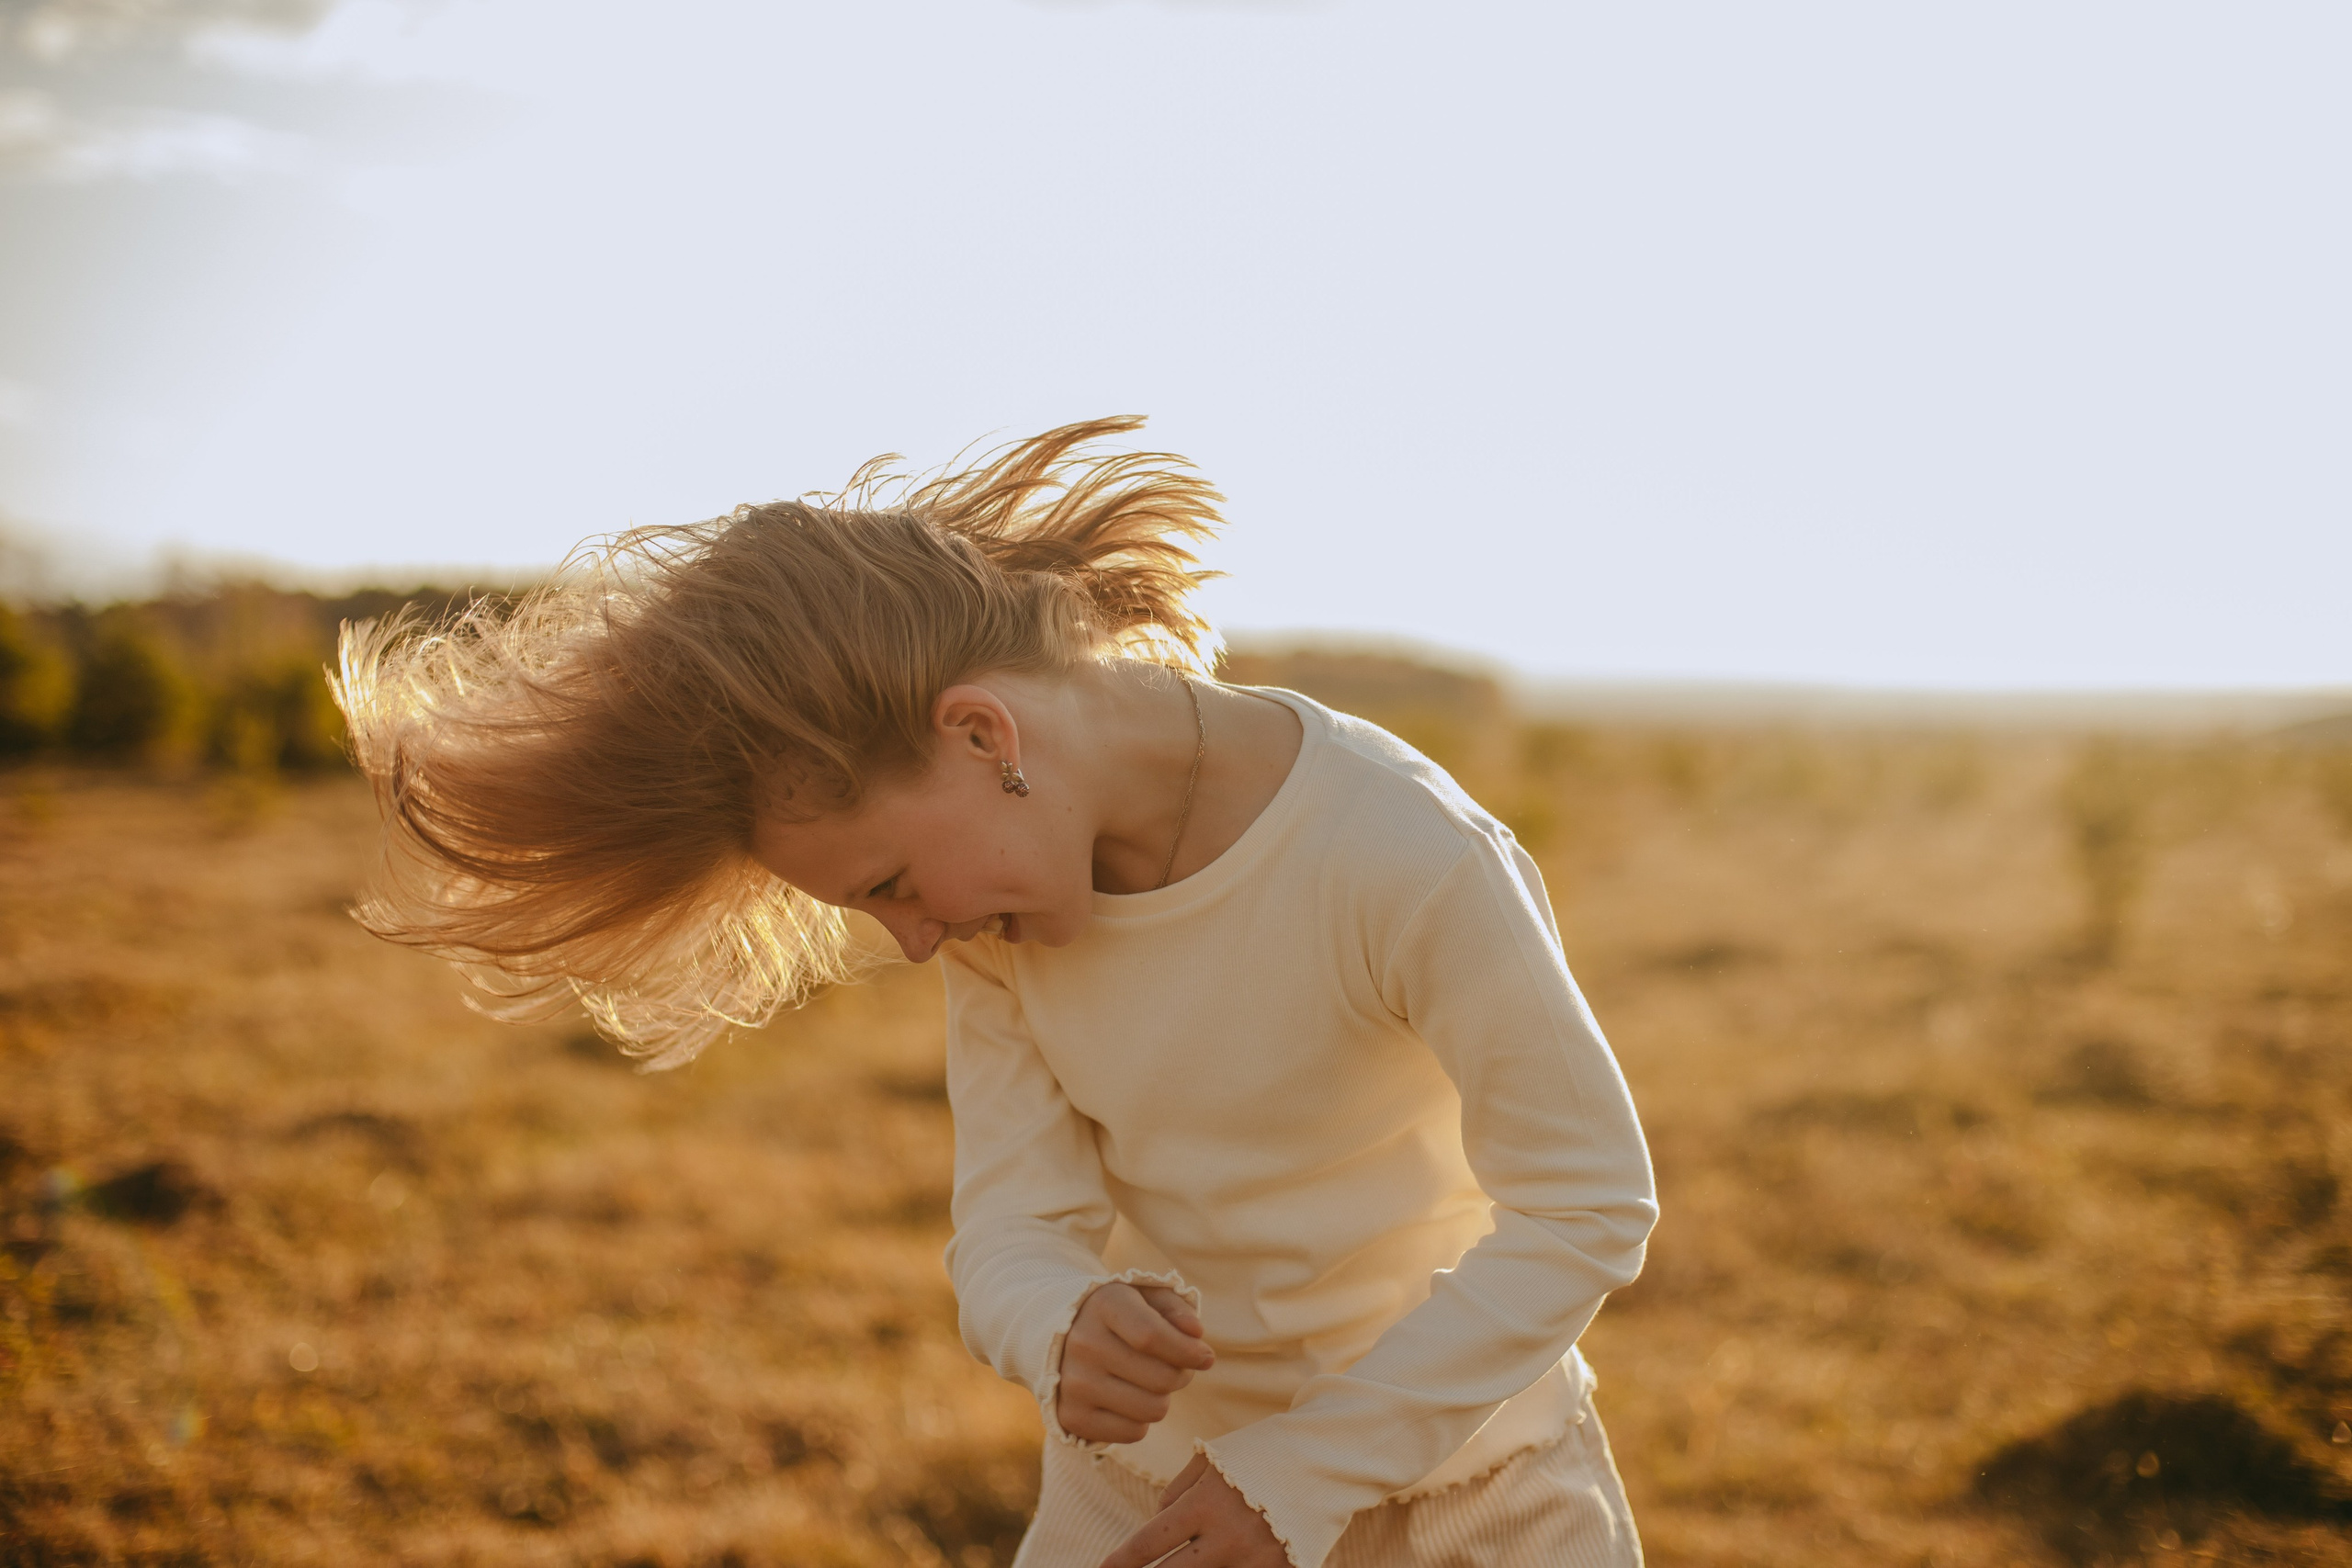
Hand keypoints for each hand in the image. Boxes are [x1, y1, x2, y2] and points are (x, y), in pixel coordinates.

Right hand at [1056, 1282, 1213, 1443]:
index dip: (1188, 1351)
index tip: (1205, 1357)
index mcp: (1103, 1306)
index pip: (1152, 1336)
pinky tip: (1129, 1399)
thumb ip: (1175, 1308)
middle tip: (1175, 1367)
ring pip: (1152, 1410)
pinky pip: (1133, 1433)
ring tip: (1150, 1382)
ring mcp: (1073, 1384)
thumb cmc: (1117, 1315)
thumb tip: (1195, 1333)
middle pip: (1161, 1378)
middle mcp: (1083, 1344)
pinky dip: (1141, 1420)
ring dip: (1163, 1398)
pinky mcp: (1072, 1417)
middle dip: (1181, 1375)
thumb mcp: (1145, 1296)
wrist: (1058, 1336)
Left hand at [1098, 1453, 1287, 1567]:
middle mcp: (1227, 1540)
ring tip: (1181, 1562)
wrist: (1331, 1457)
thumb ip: (1176, 1492)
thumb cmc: (1264, 1451)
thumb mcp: (1213, 1458)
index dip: (1120, 1562)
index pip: (1148, 1543)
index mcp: (1205, 1505)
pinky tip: (1213, 1563)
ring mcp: (1256, 1562)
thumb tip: (1155, 1523)